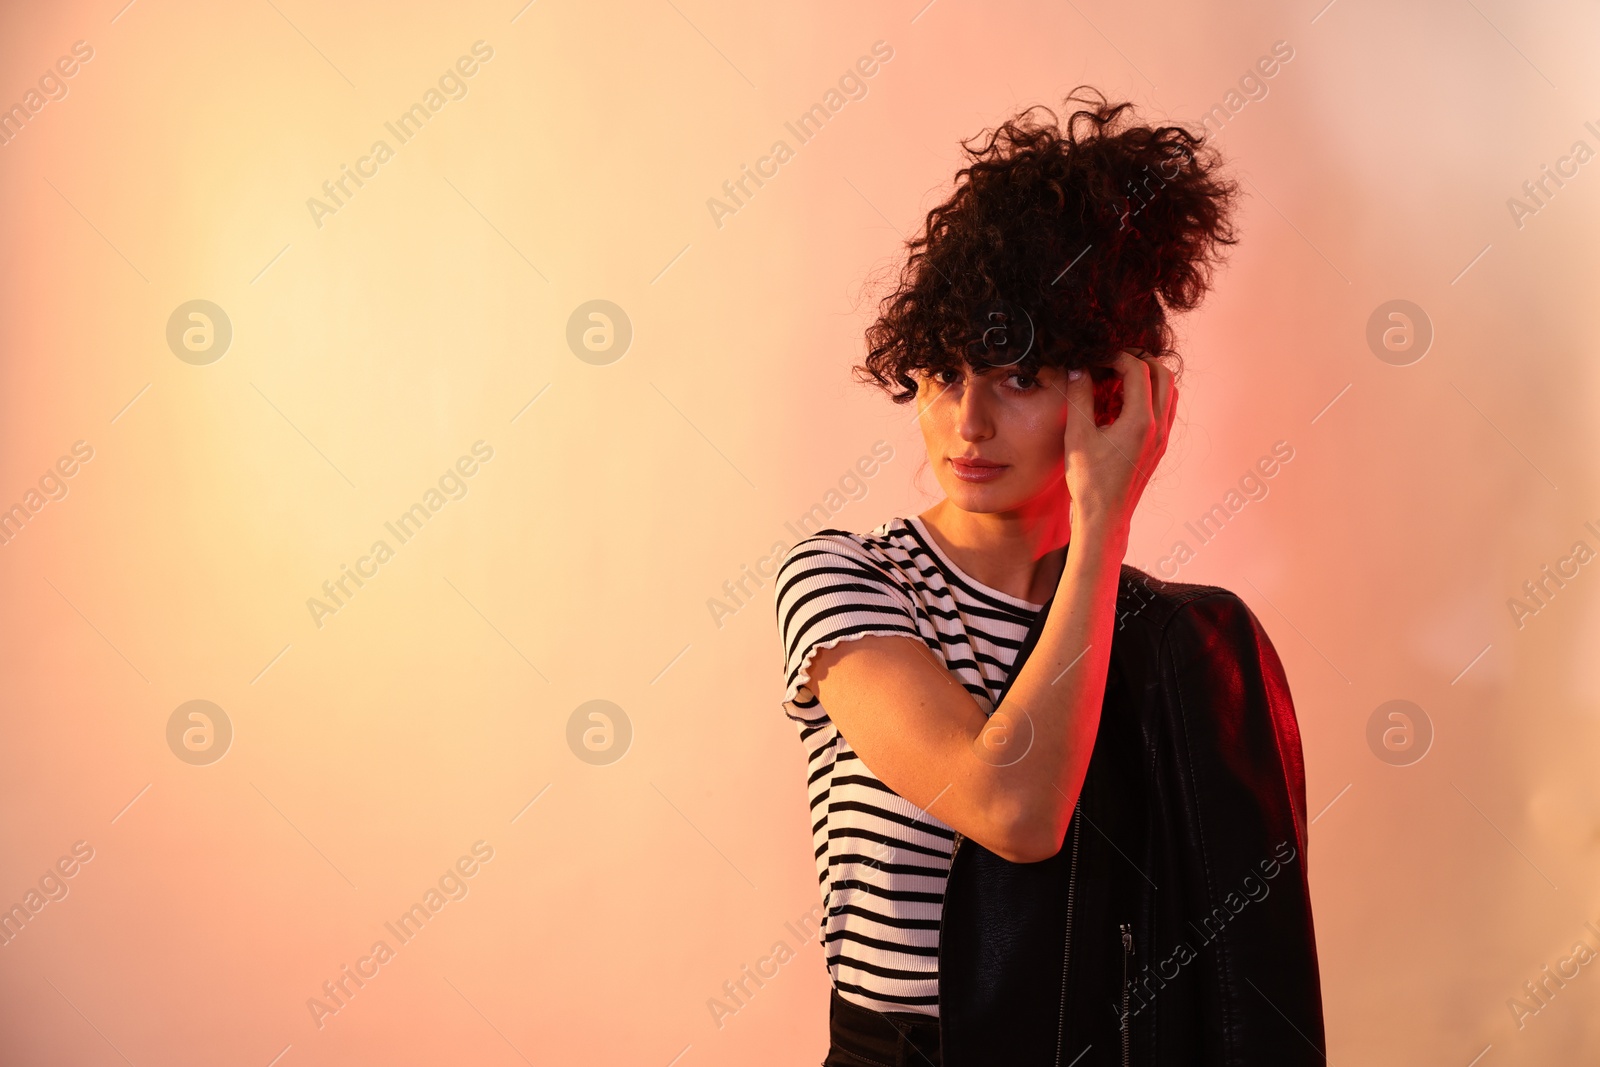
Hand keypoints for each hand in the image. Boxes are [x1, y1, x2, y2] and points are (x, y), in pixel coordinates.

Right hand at [1060, 349, 1176, 540]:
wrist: (1105, 517)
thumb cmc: (1089, 481)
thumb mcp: (1078, 436)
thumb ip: (1079, 397)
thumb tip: (1078, 368)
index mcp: (1140, 421)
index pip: (1138, 369)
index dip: (1117, 356)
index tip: (1098, 358)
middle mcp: (1158, 426)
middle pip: (1163, 373)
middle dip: (1139, 360)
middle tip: (1112, 361)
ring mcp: (1162, 437)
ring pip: (1169, 390)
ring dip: (1149, 376)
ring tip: (1120, 377)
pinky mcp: (1159, 446)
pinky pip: (1165, 408)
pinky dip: (1151, 395)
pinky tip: (1125, 402)